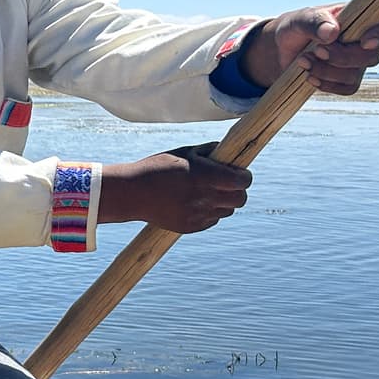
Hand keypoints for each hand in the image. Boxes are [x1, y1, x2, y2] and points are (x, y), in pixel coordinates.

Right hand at [98, 143, 251, 233]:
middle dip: (239, 191)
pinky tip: (196, 203)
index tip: (240, 173)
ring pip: (227, 211)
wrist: (133, 193)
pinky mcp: (191, 227)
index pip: (243, 181)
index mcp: (206, 175)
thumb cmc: (157, 167)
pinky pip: (212, 220)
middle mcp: (206, 197)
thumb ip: (208, 152)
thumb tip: (226, 151)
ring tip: (209, 193)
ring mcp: (199, 214)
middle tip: (230, 185)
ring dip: (224, 202)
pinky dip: (210, 212)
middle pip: (241, 199)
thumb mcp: (183, 153)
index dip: (245, 176)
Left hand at [240, 5, 378, 94]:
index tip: (364, 42)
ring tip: (303, 60)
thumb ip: (314, 21)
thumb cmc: (295, 28)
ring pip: (356, 74)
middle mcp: (363, 41)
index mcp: (359, 18)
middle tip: (316, 50)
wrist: (282, 49)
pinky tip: (309, 76)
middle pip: (372, 56)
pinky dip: (327, 85)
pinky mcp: (346, 79)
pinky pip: (347, 88)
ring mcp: (357, 62)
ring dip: (327, 71)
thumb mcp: (299, 19)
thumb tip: (332, 32)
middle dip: (342, 57)